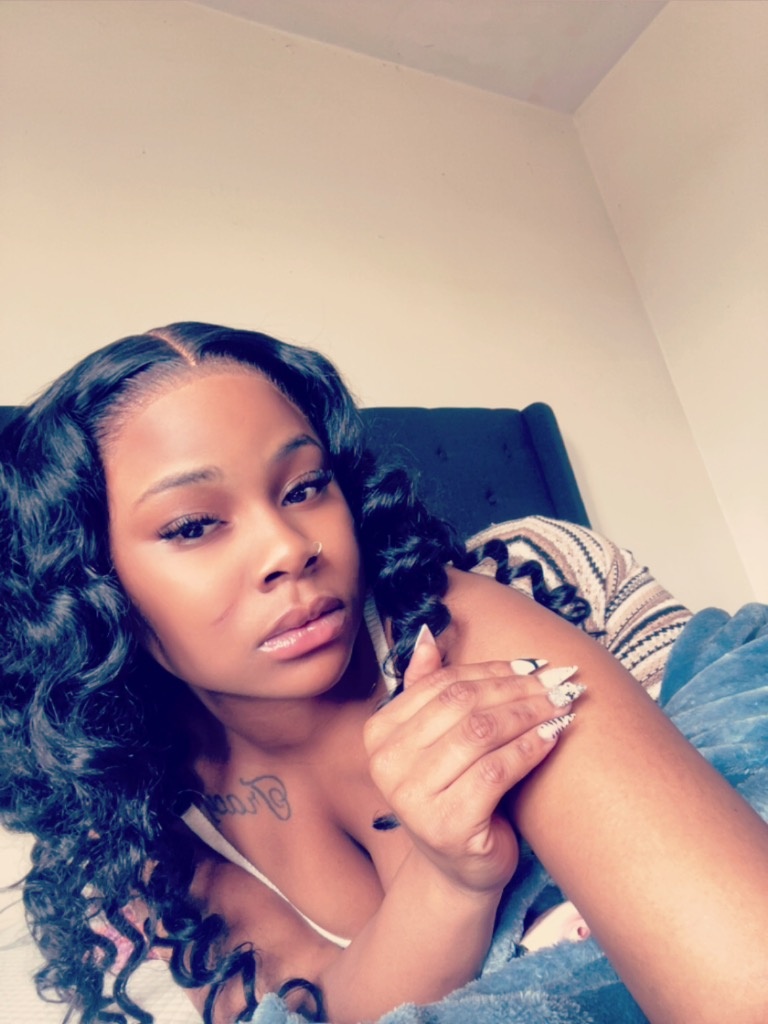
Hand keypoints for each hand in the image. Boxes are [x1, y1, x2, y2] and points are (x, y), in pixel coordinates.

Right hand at [364, 627, 580, 896]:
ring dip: (529, 713)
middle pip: (463, 705)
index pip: (442, 685)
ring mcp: (412, 797)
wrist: (460, 870)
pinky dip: (530, 748)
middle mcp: (386, 764)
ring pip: (481, 733)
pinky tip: (553, 737)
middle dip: (517, 688)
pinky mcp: (447, 826)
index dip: (492, 670)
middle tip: (558, 681)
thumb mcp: (438, 739)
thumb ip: (428, 687)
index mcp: (379, 734)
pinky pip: (497, 770)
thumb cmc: (455, 794)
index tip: (533, 664)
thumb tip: (427, 634)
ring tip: (561, 704)